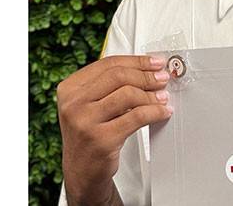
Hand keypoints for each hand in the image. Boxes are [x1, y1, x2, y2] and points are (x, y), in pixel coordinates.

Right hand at [57, 55, 171, 204]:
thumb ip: (109, 85)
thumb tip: (147, 69)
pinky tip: (162, 112)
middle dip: (146, 76)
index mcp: (69, 89)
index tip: (154, 63)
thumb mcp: (89, 104)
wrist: (81, 170)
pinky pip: (136, 117)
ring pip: (129, 95)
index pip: (108, 64)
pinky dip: (154, 112)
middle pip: (118, 76)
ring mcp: (85, 122)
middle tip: (162, 79)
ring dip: (152, 95)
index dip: (136, 61)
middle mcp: (73, 103)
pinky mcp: (102, 139)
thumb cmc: (90, 133)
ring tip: (163, 97)